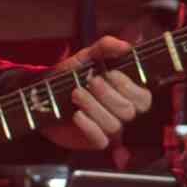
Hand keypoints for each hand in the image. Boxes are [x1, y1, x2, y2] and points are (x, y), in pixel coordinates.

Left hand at [54, 36, 155, 152]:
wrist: (42, 95)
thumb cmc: (70, 75)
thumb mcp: (86, 57)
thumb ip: (105, 47)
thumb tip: (124, 46)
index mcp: (127, 94)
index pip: (144, 98)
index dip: (129, 87)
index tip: (109, 73)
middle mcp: (121, 113)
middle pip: (129, 112)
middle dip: (109, 95)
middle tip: (91, 82)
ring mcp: (109, 129)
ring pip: (114, 125)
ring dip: (94, 107)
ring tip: (76, 94)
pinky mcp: (94, 141)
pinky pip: (100, 140)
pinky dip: (88, 126)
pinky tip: (76, 115)